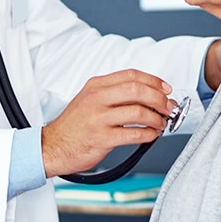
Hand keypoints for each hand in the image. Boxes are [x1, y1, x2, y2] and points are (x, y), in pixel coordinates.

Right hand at [41, 70, 172, 177]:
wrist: (52, 146)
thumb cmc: (74, 126)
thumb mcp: (89, 100)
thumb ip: (113, 94)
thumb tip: (146, 95)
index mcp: (95, 86)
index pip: (131, 75)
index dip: (154, 81)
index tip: (165, 89)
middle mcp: (97, 99)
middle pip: (137, 90)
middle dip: (159, 99)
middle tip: (168, 107)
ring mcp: (99, 118)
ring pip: (139, 112)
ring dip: (156, 118)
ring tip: (160, 123)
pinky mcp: (102, 138)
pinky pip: (134, 135)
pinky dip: (148, 135)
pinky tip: (151, 136)